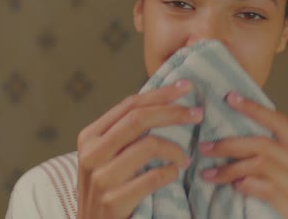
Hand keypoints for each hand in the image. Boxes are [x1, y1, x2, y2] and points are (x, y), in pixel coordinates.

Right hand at [76, 80, 202, 218]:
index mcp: (90, 136)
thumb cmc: (107, 189)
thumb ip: (126, 133)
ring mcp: (100, 178)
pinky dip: (170, 173)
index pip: (130, 104)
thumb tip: (166, 102)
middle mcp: (91, 153)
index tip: (185, 87)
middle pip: (139, 118)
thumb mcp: (106, 157)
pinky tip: (174, 174)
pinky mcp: (113, 201)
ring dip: (176, 150)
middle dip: (174, 112)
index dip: (160, 94)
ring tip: (185, 158)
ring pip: (149, 145)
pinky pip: (154, 177)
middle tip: (198, 114)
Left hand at [199, 91, 287, 218]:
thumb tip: (239, 132)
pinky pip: (268, 190)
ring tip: (210, 172)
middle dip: (231, 144)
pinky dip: (247, 184)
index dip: (256, 109)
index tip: (231, 98)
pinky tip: (234, 185)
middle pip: (266, 145)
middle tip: (206, 146)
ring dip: (230, 168)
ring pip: (262, 166)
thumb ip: (277, 155)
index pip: (282, 123)